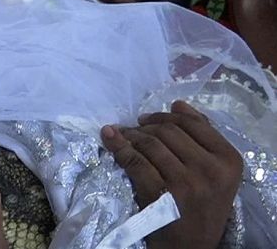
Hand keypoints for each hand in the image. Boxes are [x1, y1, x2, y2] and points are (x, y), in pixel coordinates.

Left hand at [102, 100, 241, 248]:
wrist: (191, 245)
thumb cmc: (202, 205)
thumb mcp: (215, 172)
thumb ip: (201, 136)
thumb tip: (178, 104)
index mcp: (228, 160)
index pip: (192, 123)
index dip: (165, 115)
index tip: (148, 118)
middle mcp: (210, 170)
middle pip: (168, 131)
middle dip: (145, 126)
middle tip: (133, 129)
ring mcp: (186, 183)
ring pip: (150, 143)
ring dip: (130, 135)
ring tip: (121, 136)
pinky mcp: (161, 194)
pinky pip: (134, 161)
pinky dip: (118, 147)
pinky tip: (110, 140)